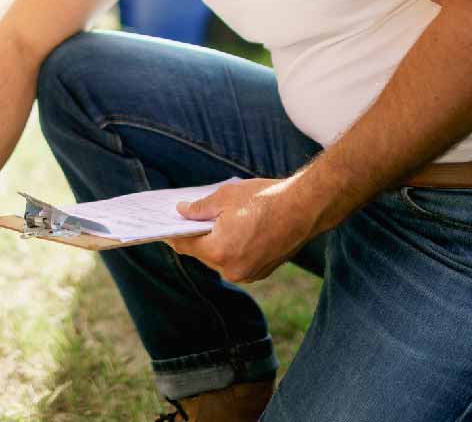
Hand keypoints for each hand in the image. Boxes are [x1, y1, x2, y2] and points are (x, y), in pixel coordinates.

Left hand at [167, 177, 322, 283]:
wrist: (307, 207)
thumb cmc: (266, 199)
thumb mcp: (225, 197)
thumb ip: (199, 208)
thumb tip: (182, 212)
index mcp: (219, 251)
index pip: (185, 245)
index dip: (173, 234)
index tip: (164, 227)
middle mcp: (232, 269)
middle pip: (203, 253)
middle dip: (196, 237)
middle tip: (187, 220)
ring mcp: (249, 274)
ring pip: (221, 258)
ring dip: (215, 243)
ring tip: (213, 222)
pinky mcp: (262, 271)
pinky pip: (238, 261)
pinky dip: (232, 248)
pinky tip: (234, 231)